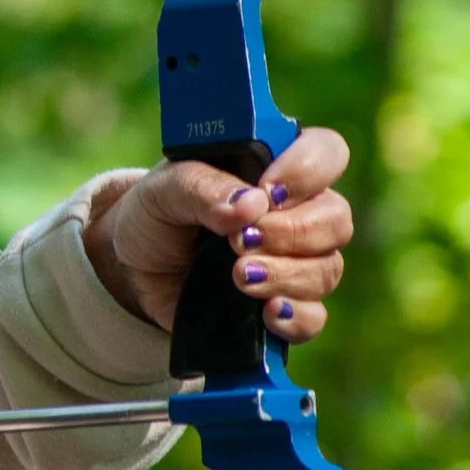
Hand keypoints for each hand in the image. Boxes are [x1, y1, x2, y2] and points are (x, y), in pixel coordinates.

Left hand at [82, 128, 354, 342]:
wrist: (134, 266)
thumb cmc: (156, 213)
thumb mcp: (163, 190)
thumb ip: (202, 188)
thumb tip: (251, 204)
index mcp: (273, 167)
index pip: (326, 153)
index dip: (308, 170)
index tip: (267, 191)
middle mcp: (296, 212)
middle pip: (335, 219)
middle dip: (293, 232)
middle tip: (241, 241)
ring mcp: (295, 261)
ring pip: (327, 268)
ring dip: (286, 274)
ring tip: (238, 276)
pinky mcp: (284, 304)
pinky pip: (314, 316)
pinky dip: (295, 316)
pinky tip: (267, 313)